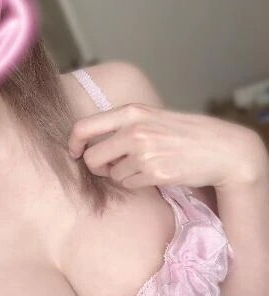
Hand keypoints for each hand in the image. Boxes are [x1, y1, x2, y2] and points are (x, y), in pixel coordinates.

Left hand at [68, 102, 264, 189]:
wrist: (222, 149)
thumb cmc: (184, 133)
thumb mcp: (152, 117)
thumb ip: (124, 125)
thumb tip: (89, 143)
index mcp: (131, 111)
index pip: (83, 126)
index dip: (73, 143)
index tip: (75, 152)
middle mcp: (134, 130)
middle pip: (92, 157)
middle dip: (97, 167)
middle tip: (109, 168)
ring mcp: (144, 152)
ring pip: (112, 174)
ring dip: (122, 175)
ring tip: (145, 165)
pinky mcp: (155, 172)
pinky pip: (129, 184)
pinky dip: (137, 183)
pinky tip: (155, 173)